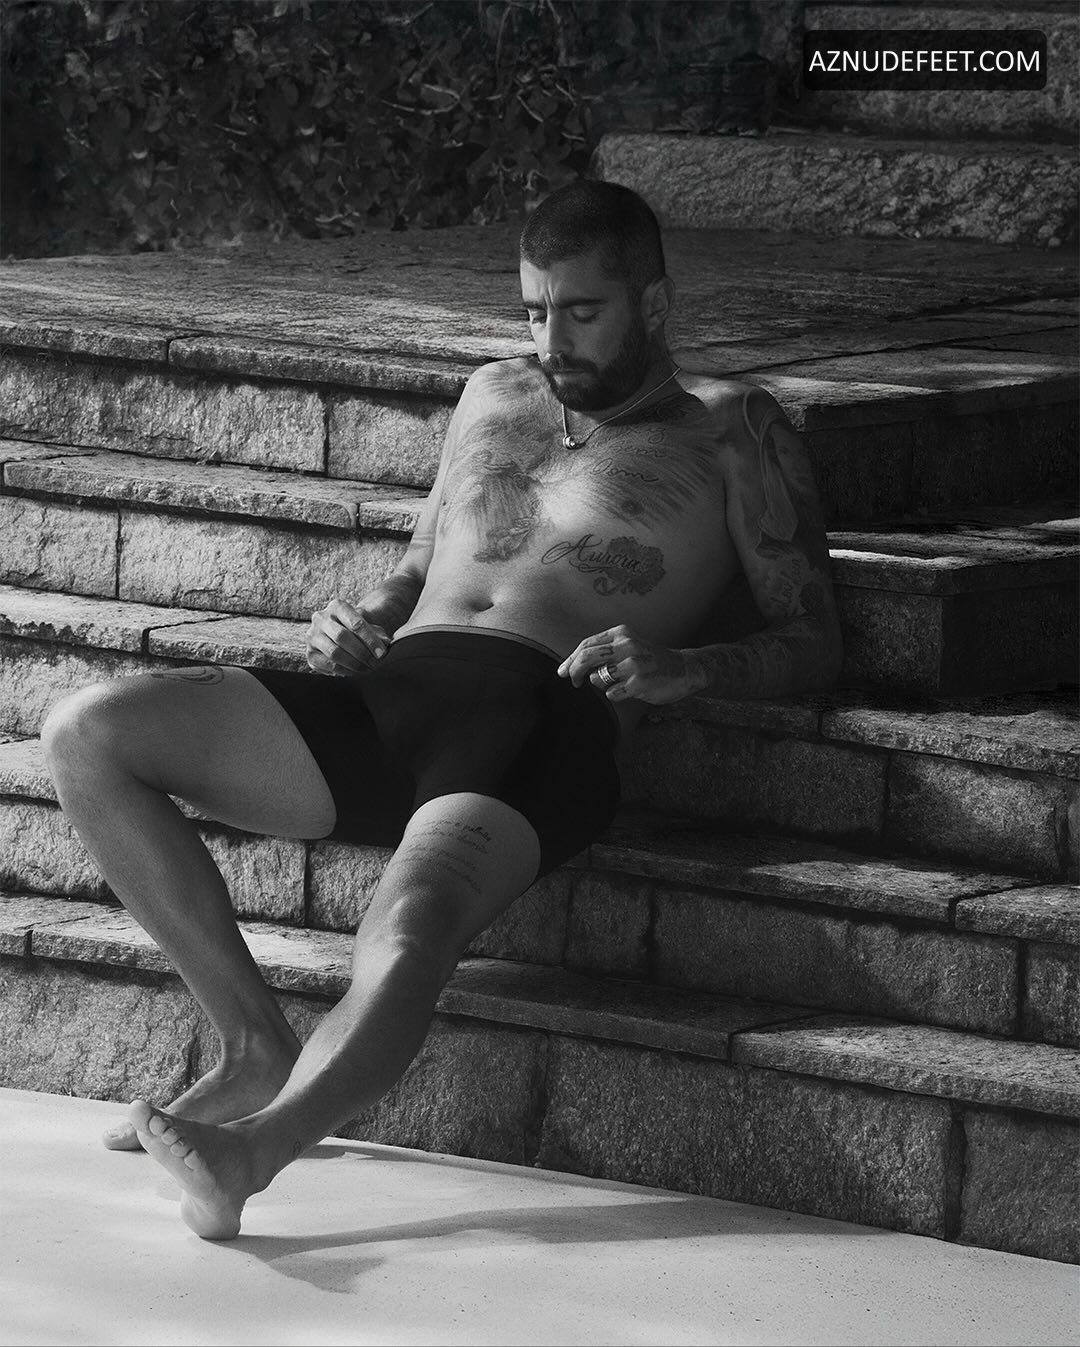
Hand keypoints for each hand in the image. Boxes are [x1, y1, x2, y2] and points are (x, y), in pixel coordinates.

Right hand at [306, 598, 388, 675]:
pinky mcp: (309, 653)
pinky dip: (343, 671)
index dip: (370, 639)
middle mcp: (321, 618)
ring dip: (353, 664)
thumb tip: (387, 645)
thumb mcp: (368, 626)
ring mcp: (312, 635)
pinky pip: (327, 665)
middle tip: (375, 664)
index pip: (355, 623)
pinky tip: (354, 672)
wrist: (338, 634)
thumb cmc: (357, 630)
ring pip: (334, 652)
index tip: (381, 653)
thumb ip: (377, 634)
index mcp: (337, 606)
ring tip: (367, 670)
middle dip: (362, 653)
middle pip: (342, 637)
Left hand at [557, 625, 704, 704]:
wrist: (684, 669)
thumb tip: (572, 665)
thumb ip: (605, 650)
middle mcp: (626, 645)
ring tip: (617, 682)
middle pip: (586, 658)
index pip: (586, 645)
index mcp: (621, 633)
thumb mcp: (628, 645)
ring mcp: (632, 664)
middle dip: (574, 672)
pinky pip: (611, 693)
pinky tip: (628, 690)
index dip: (570, 660)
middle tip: (573, 681)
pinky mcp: (638, 683)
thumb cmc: (650, 660)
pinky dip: (614, 694)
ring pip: (597, 678)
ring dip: (600, 684)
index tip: (562, 671)